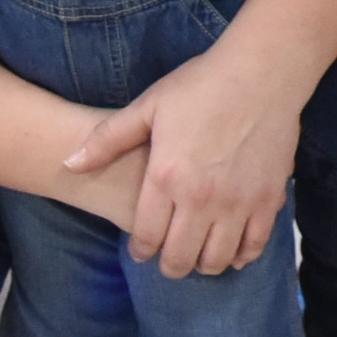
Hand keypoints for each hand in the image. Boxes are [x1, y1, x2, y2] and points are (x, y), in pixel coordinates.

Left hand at [64, 34, 305, 278]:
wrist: (262, 72)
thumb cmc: (201, 85)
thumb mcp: (148, 106)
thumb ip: (107, 140)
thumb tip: (68, 165)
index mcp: (166, 177)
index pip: (147, 237)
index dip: (141, 250)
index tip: (141, 249)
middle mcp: (200, 198)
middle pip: (180, 258)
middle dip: (169, 265)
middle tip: (169, 258)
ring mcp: (238, 202)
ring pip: (216, 260)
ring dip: (203, 263)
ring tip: (199, 252)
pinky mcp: (268, 199)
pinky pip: (253, 246)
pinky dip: (241, 256)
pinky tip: (233, 250)